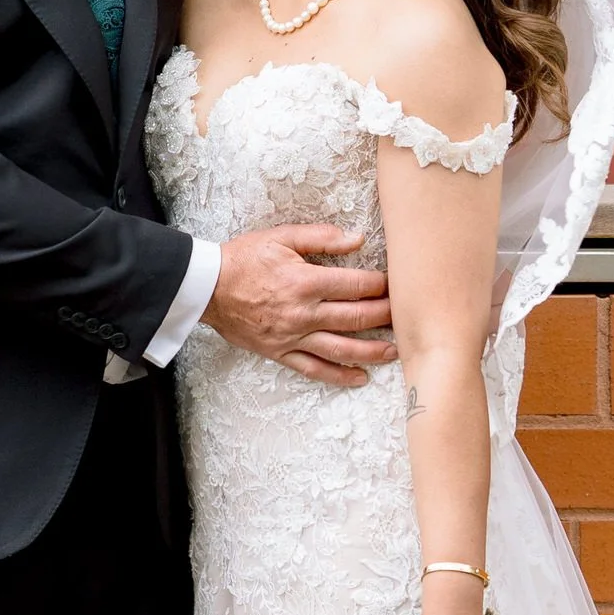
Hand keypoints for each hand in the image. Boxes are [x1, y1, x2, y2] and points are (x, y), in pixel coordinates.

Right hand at [201, 223, 395, 386]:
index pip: (356, 286)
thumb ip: (320, 237)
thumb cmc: (244, 258)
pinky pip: (314, 369)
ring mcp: (292, 336)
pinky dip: (339, 376)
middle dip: (385, 316)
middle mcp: (303, 313)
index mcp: (305, 282)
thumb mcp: (281, 236)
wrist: (207, 287)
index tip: (396, 284)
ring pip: (341, 349)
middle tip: (406, 315)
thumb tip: (357, 238)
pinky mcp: (280, 352)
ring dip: (372, 351)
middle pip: (356, 318)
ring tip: (395, 351)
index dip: (381, 285)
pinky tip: (360, 378)